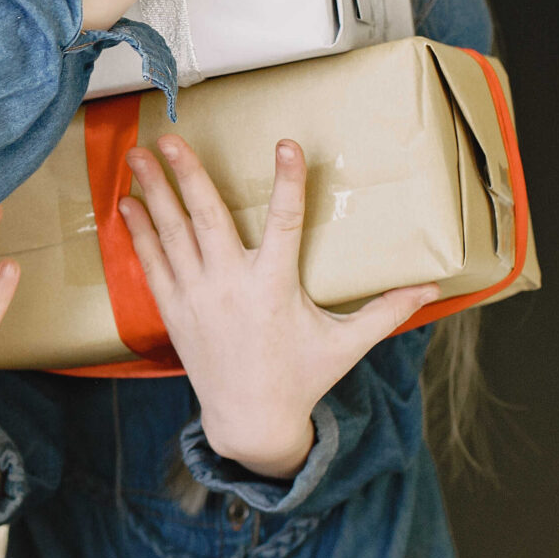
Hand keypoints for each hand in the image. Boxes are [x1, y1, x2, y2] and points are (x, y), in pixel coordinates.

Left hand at [121, 136, 435, 479]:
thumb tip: (432, 289)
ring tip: (138, 155)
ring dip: (154, 192)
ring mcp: (198, 298)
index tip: (285, 144)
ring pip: (172, 234)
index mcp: (276, 288)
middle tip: (172, 137)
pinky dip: (138, 232)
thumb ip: (385, 311)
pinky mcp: (174, 311)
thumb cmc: (301, 377)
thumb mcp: (347, 344)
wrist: (250, 421)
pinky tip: (125, 202)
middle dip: (188, 175)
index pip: (287, 223)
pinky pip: (151, 263)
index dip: (287, 182)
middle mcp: (232, 287)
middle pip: (207, 219)